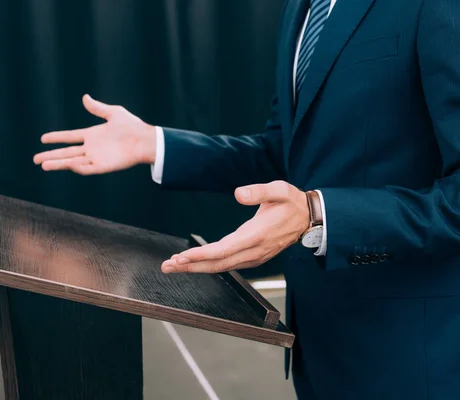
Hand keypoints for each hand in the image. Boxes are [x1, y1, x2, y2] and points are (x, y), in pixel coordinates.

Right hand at [33, 94, 156, 174]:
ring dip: (59, 164)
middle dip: (51, 156)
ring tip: (44, 166)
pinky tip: (68, 165)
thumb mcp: (113, 113)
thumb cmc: (132, 126)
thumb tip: (84, 98)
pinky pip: (88, 168)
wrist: (145, 140)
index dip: (56, 138)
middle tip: (35, 159)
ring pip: (73, 162)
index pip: (69, 137)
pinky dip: (78, 168)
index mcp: (92, 135)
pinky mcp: (104, 166)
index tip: (42, 139)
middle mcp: (91, 148)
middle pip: (66, 153)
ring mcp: (96, 158)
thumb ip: (98, 108)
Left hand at [161, 181, 310, 273]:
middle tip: (167, 266)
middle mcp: (254, 251)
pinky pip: (227, 265)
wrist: (309, 218)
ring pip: (221, 267)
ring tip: (174, 266)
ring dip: (196, 267)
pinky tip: (194, 263)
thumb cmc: (292, 202)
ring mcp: (254, 257)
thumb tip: (238, 194)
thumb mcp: (279, 189)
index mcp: (257, 235)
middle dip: (190, 266)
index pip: (224, 250)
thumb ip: (259, 191)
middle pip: (217, 264)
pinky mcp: (253, 257)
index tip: (182, 256)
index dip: (201, 255)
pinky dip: (208, 265)